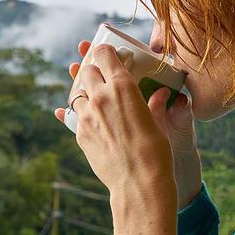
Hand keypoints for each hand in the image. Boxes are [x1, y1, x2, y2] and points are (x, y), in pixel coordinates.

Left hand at [55, 40, 202, 209]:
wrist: (138, 183)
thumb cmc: (155, 152)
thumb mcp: (158, 123)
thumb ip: (154, 105)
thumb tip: (161, 94)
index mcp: (122, 86)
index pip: (104, 54)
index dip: (105, 51)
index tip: (108, 53)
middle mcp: (100, 96)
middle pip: (87, 71)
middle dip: (93, 71)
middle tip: (103, 77)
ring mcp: (86, 115)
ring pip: (78, 93)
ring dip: (86, 94)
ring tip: (97, 101)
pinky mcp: (79, 133)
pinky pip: (74, 117)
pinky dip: (81, 115)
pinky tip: (88, 118)